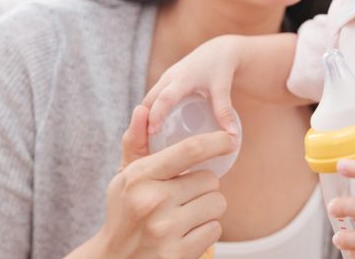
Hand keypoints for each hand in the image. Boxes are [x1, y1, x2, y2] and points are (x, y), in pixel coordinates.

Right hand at [95, 105, 236, 258]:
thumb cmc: (125, 212)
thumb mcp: (124, 177)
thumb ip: (136, 143)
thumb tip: (142, 110)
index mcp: (140, 177)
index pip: (188, 151)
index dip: (215, 141)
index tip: (230, 138)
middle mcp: (152, 202)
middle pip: (210, 180)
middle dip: (203, 187)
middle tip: (184, 196)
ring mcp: (165, 230)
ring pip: (217, 204)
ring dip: (207, 209)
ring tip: (185, 215)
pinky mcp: (178, 254)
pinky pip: (215, 230)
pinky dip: (206, 231)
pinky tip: (186, 234)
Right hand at [143, 36, 240, 137]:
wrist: (219, 50)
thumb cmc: (221, 67)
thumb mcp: (222, 88)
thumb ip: (224, 111)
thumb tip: (232, 138)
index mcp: (182, 78)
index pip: (165, 98)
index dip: (157, 114)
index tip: (151, 131)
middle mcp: (169, 78)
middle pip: (149, 100)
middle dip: (143, 120)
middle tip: (143, 144)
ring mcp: (166, 79)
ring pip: (149, 99)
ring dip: (145, 117)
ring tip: (146, 142)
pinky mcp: (167, 82)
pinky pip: (154, 98)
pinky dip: (151, 112)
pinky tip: (155, 130)